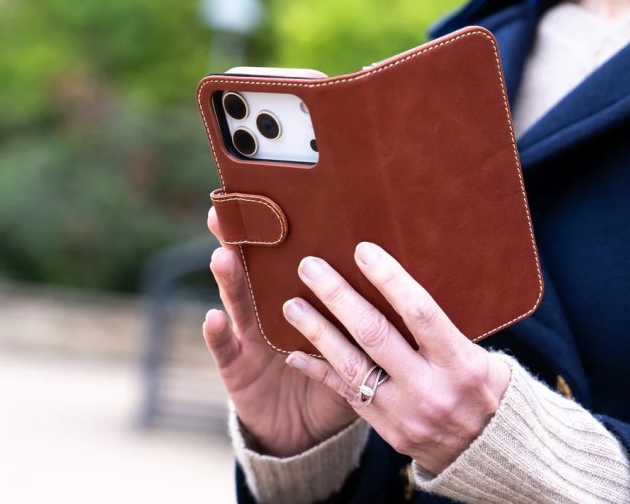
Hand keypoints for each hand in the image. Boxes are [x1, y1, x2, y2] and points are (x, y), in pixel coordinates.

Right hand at [202, 208, 357, 456]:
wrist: (306, 433)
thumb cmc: (341, 383)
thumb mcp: (362, 348)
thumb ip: (376, 319)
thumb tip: (415, 283)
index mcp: (302, 299)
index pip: (289, 258)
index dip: (280, 231)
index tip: (275, 196)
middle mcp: (269, 310)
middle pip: (255, 269)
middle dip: (243, 240)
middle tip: (232, 208)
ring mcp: (249, 337)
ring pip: (237, 300)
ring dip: (229, 278)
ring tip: (223, 255)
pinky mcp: (236, 368)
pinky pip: (225, 350)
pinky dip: (217, 334)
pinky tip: (214, 317)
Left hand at [280, 242, 510, 474]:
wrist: (487, 451)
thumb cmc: (481, 387)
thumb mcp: (477, 354)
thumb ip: (440, 326)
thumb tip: (397, 281)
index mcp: (460, 363)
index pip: (419, 313)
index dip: (389, 279)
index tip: (362, 251)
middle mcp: (431, 389)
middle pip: (375, 334)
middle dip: (338, 296)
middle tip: (310, 267)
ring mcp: (405, 413)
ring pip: (351, 366)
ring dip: (317, 331)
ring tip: (291, 305)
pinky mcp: (387, 430)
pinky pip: (345, 395)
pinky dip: (317, 372)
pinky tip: (292, 352)